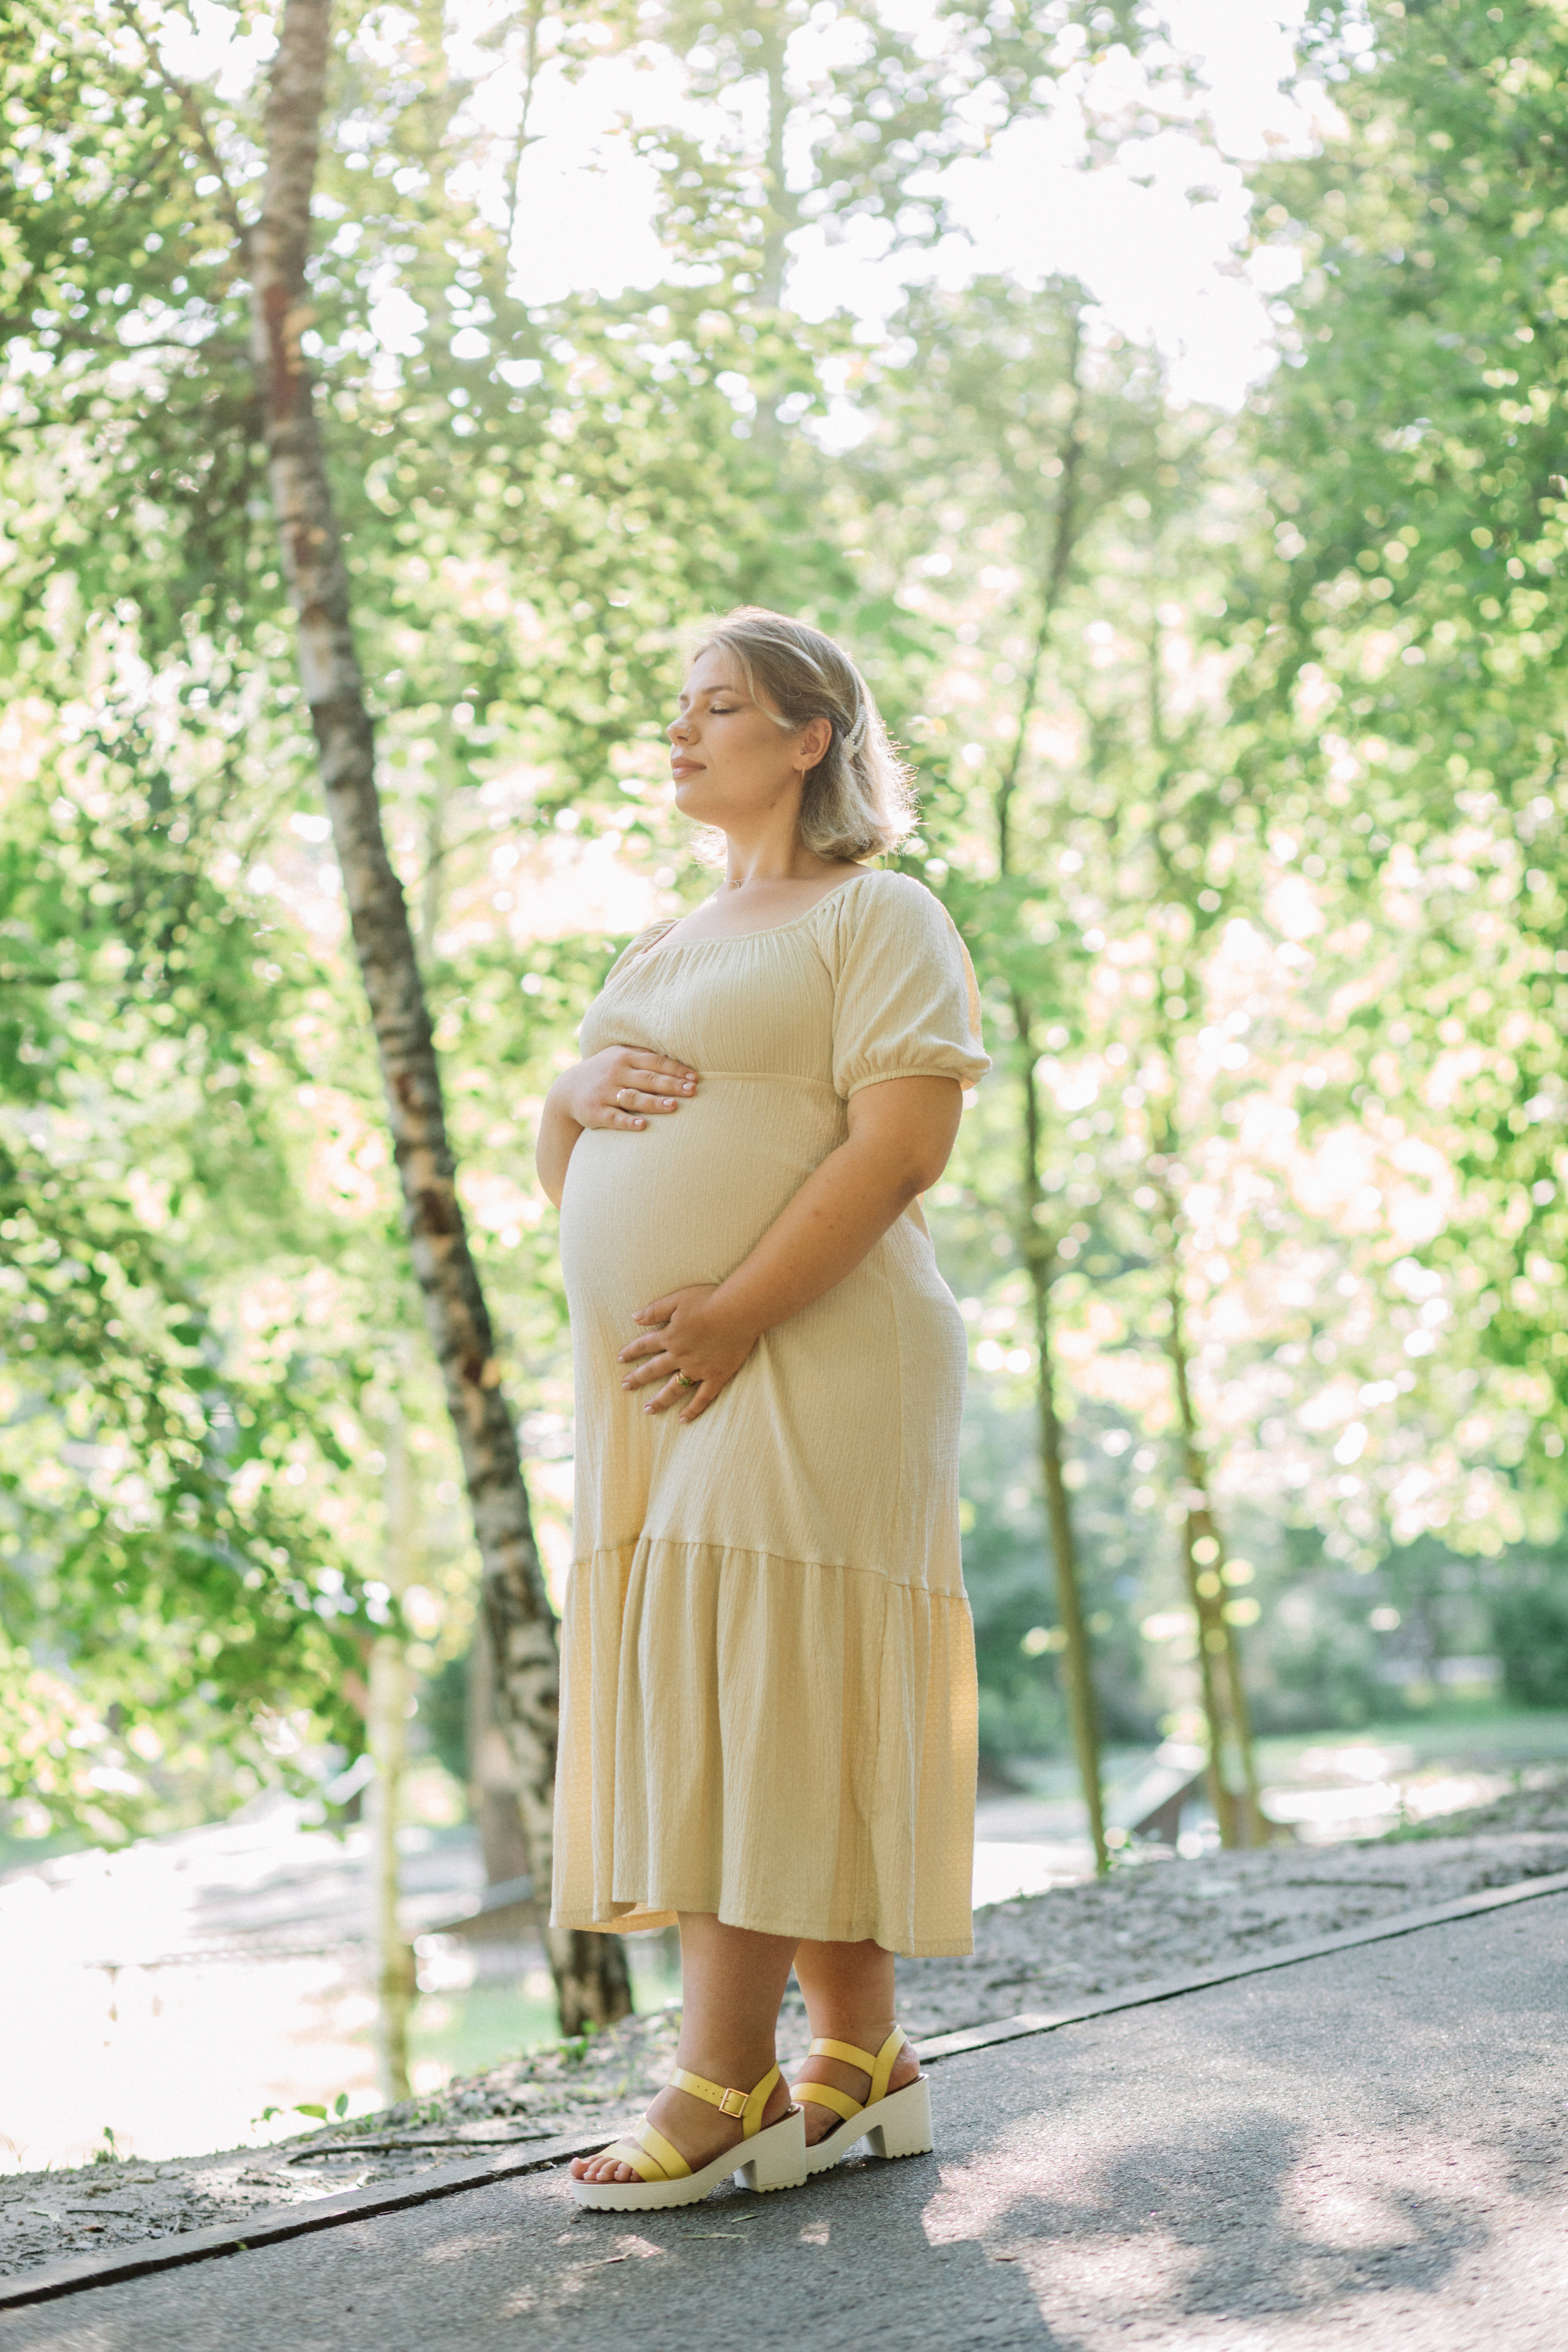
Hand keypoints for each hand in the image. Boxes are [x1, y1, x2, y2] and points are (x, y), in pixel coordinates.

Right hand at [562, 1045, 697, 1131]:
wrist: (568, 1090)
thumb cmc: (606, 1072)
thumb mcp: (620, 1057)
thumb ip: (646, 1058)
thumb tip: (680, 1061)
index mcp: (625, 1056)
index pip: (656, 1062)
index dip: (676, 1070)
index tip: (695, 1078)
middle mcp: (615, 1073)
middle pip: (648, 1079)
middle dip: (671, 1085)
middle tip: (693, 1091)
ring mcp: (604, 1092)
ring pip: (633, 1098)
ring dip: (654, 1102)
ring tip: (673, 1106)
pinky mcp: (595, 1111)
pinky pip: (614, 1117)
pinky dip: (628, 1122)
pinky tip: (643, 1125)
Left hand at [617, 1285, 757, 1421]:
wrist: (737, 1312)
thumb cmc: (709, 1300)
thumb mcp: (677, 1299)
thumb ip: (655, 1310)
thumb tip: (634, 1317)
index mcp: (670, 1336)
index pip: (644, 1345)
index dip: (631, 1352)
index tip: (620, 1359)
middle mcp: (680, 1356)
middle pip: (654, 1370)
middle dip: (637, 1378)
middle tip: (625, 1387)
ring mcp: (698, 1369)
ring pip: (674, 1388)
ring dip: (659, 1400)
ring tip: (648, 1410)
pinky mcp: (716, 1376)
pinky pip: (702, 1397)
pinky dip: (693, 1410)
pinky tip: (682, 1419)